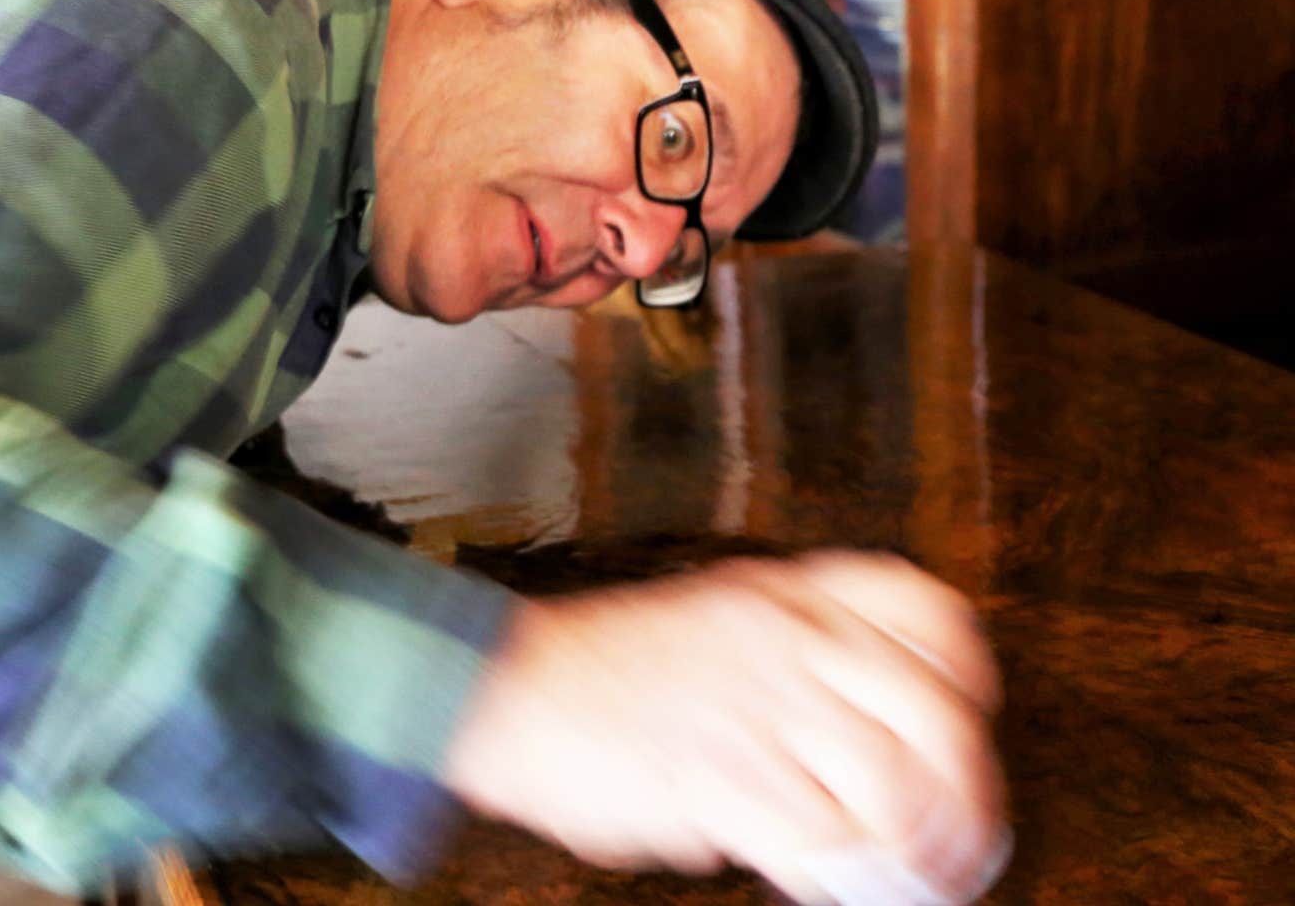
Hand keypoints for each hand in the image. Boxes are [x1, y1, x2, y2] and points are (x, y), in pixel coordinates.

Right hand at [442, 551, 1009, 904]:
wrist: (507, 689)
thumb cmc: (592, 667)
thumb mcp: (705, 616)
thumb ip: (779, 651)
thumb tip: (847, 726)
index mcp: (782, 598)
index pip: (919, 609)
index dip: (964, 671)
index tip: (969, 715)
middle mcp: (786, 644)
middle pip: (933, 711)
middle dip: (964, 789)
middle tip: (962, 835)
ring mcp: (761, 710)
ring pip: (893, 786)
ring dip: (915, 847)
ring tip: (911, 877)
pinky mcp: (727, 779)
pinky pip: (823, 841)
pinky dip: (838, 876)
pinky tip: (824, 883)